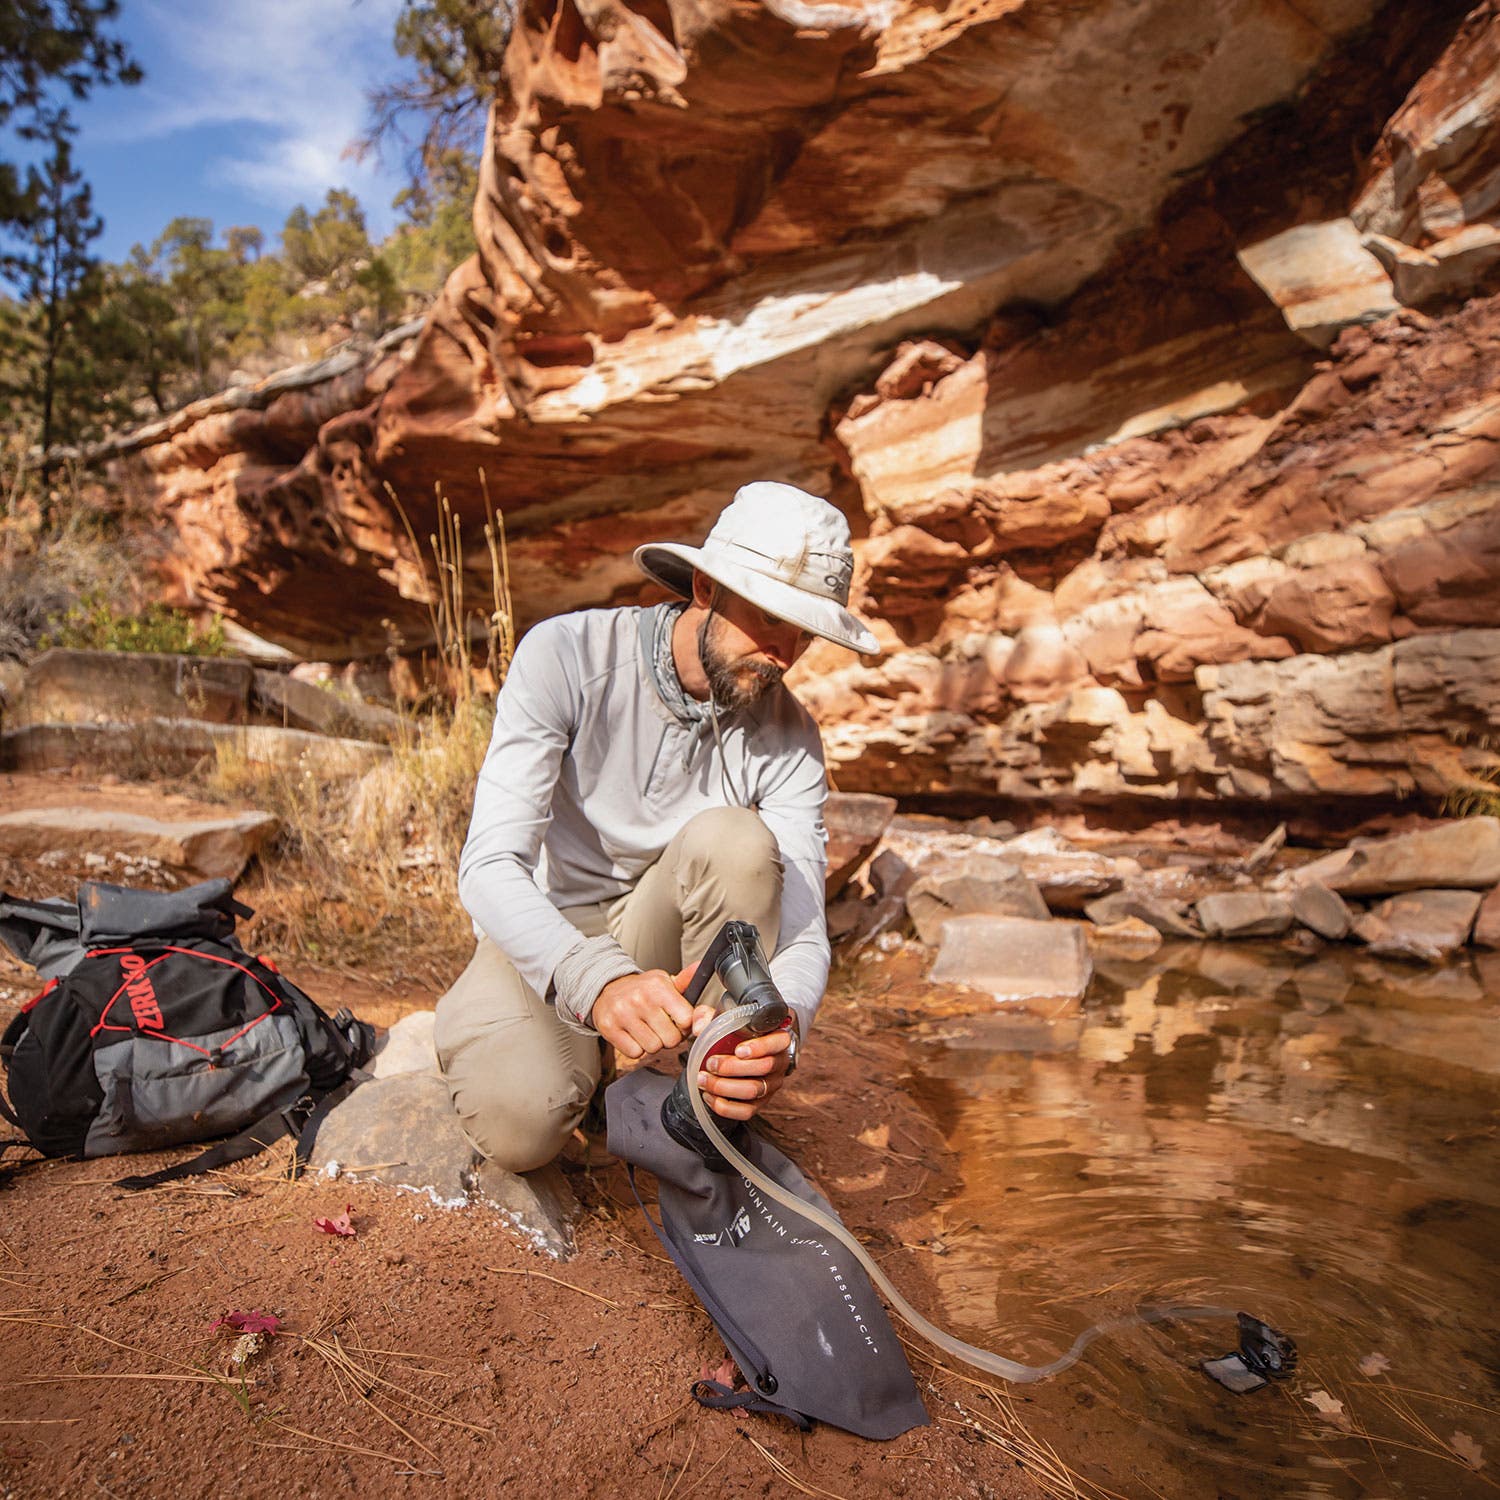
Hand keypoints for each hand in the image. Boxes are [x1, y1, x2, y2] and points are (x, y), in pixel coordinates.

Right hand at [591, 965, 711, 1060]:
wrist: (606, 989)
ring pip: (653, 1048)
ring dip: (652, 1043)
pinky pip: (635, 1053)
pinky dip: (636, 1048)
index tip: (677, 1021)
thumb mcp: (663, 982)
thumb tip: (700, 967)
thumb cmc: (641, 989)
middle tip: (660, 1026)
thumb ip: (685, 980)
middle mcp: (640, 999)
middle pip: (671, 1039)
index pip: (686, 1020)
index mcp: (658, 986)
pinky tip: (633, 1035)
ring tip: (646, 1030)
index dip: (684, 1025)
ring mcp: (623, 1014)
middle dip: (668, 1037)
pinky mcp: (609, 1028)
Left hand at [692, 1015, 794, 1122]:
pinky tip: (710, 1096)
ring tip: (703, 1079)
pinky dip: (725, 1106)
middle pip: (764, 1067)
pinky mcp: (761, 1102)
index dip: (760, 1047)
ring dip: (724, 1086)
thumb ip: (709, 1015)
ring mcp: (772, 1084)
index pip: (779, 1042)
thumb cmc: (737, 1031)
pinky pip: (747, 1111)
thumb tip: (699, 1028)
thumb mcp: (724, 1015)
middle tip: (710, 1063)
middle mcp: (779, 1061)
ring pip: (754, 1090)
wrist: (742, 1051)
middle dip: (732, 1067)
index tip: (738, 1049)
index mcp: (778, 1037)